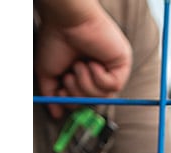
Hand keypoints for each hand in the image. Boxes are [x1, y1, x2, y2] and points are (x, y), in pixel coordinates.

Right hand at [35, 4, 132, 119]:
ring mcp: (111, 69)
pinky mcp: (122, 64)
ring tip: (80, 65)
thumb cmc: (55, 40)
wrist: (65, 20)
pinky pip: (113, 86)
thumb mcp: (48, 73)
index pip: (82, 101)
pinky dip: (99, 77)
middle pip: (92, 102)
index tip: (61, 92)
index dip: (71, 102)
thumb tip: (56, 114)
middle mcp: (98, 72)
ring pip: (102, 96)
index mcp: (83, 74)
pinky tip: (93, 62)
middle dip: (77, 93)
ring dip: (86, 83)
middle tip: (70, 75)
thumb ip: (52, 95)